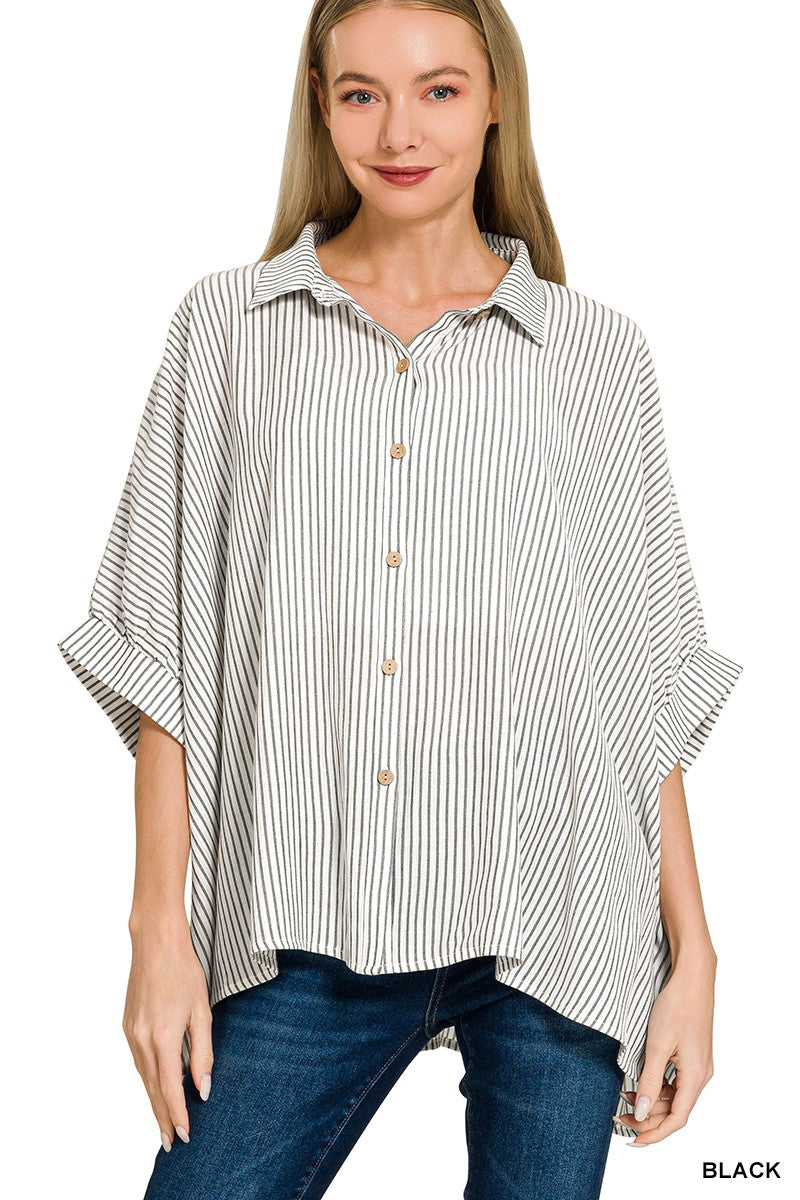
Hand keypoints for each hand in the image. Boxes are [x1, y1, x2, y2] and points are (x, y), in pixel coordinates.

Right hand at [123, 919, 213, 1150]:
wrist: (155, 944)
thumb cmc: (184, 972)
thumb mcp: (202, 1012)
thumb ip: (203, 1053)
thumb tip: (203, 1088)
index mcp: (163, 1037)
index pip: (170, 1087)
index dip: (178, 1114)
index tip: (184, 1135)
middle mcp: (142, 1040)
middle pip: (152, 1089)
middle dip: (163, 1117)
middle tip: (172, 1143)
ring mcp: (131, 1033)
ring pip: (143, 1077)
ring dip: (154, 1101)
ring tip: (165, 1122)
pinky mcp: (127, 1026)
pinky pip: (139, 1061)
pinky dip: (148, 1079)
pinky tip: (157, 1087)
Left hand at [618, 951, 715, 1144]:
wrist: (692, 977)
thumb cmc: (677, 1005)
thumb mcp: (658, 1044)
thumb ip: (651, 1080)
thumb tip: (641, 1111)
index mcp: (696, 1076)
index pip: (677, 1119)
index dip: (655, 1133)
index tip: (633, 1140)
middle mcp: (701, 1075)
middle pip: (675, 1110)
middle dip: (648, 1117)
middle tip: (620, 1117)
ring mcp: (698, 1065)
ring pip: (675, 1096)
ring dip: (652, 1101)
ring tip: (625, 1098)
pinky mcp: (692, 1055)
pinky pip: (676, 1081)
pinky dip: (658, 1087)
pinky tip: (640, 1082)